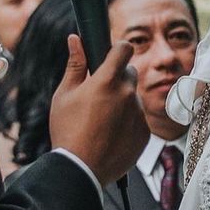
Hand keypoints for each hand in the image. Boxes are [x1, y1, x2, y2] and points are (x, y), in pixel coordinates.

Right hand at [50, 35, 148, 185]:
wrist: (80, 170)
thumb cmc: (67, 131)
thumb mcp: (64, 95)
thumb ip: (74, 65)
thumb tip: (75, 40)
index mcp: (107, 80)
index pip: (124, 48)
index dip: (118, 48)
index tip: (113, 53)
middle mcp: (127, 94)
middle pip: (129, 73)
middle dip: (117, 78)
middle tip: (99, 94)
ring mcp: (138, 114)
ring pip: (133, 98)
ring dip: (122, 103)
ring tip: (101, 121)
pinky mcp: (145, 133)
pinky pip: (138, 119)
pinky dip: (127, 123)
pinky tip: (110, 134)